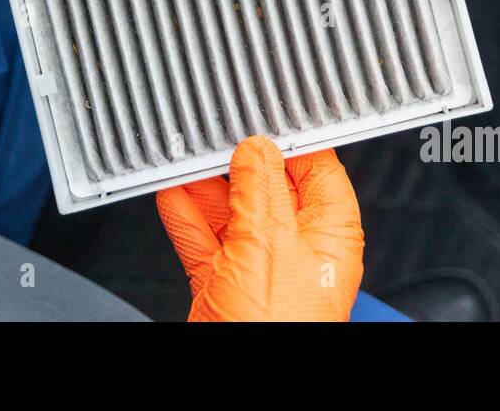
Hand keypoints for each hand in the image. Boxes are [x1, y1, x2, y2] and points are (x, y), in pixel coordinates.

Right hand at [156, 135, 363, 320]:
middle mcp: (296, 249)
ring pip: (229, 210)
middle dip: (236, 160)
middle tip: (215, 134)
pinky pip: (203, 238)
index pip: (317, 168)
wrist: (241, 395)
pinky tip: (171, 192)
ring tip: (184, 155)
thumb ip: (260, 191)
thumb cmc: (276, 333)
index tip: (263, 116)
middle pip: (267, 186)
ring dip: (204, 184)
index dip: (289, 140)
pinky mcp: (223, 284)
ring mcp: (257, 268)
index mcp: (329, 235)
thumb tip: (256, 149)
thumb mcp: (269, 245)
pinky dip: (184, 214)